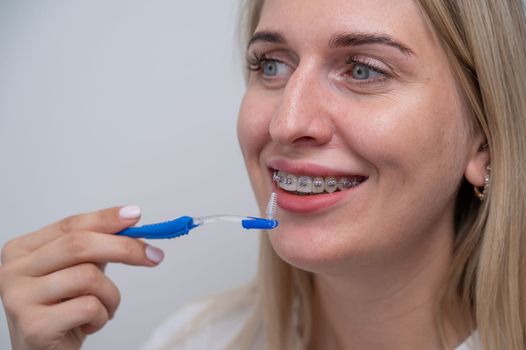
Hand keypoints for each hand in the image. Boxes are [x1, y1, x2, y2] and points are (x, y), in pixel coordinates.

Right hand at [0, 206, 163, 349]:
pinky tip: (90, 323)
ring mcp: (19, 297)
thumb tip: (131, 221)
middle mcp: (14, 269)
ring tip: (106, 307)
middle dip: (124, 248)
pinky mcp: (33, 325)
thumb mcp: (78, 270)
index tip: (135, 215)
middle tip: (153, 255)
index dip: (106, 218)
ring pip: (88, 277)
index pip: (71, 225)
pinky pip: (88, 307)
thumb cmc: (62, 310)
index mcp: (23, 250)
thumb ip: (97, 246)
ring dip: (111, 294)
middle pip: (78, 245)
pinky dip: (102, 315)